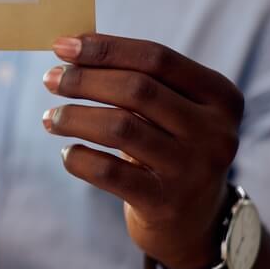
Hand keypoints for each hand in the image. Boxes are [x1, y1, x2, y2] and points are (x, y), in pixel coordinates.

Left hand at [41, 34, 243, 268]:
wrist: (195, 222)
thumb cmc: (170, 149)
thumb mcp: (171, 112)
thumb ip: (137, 79)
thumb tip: (70, 49)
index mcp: (221, 97)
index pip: (157, 58)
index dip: (105, 48)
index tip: (62, 46)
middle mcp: (215, 132)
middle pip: (137, 89)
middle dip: (84, 80)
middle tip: (51, 80)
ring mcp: (193, 170)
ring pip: (120, 128)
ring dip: (74, 117)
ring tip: (49, 118)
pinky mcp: (165, 203)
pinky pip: (109, 172)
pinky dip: (79, 158)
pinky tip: (67, 153)